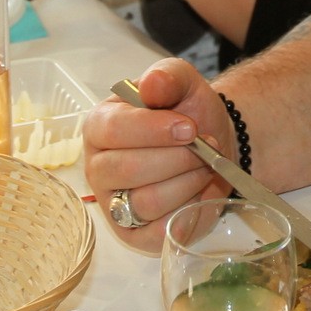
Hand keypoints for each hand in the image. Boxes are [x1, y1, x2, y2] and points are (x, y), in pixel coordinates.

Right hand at [83, 59, 231, 252]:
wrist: (212, 142)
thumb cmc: (187, 112)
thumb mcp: (182, 82)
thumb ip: (167, 76)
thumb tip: (150, 85)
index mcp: (99, 126)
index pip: (113, 130)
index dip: (153, 130)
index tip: (189, 127)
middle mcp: (98, 167)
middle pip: (129, 170)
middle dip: (177, 158)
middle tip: (204, 147)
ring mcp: (113, 203)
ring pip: (147, 202)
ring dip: (187, 183)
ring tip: (205, 166)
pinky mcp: (134, 234)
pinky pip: (158, 233)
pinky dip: (186, 213)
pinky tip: (197, 192)